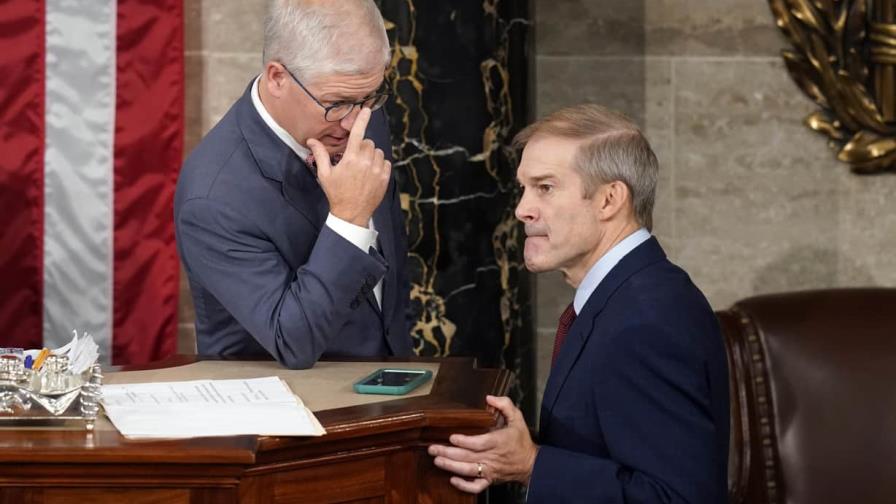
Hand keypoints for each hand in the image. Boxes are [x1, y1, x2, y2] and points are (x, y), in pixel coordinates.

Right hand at [307, 108, 390, 226]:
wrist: (352, 213)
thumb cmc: (336, 193)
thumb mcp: (325, 174)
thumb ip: (320, 154)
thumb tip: (311, 140)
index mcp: (350, 159)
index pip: (357, 134)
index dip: (361, 120)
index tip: (366, 109)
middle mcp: (365, 162)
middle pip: (367, 142)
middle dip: (360, 147)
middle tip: (353, 160)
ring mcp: (377, 170)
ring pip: (377, 151)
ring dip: (370, 155)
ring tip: (362, 168)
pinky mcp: (385, 177)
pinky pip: (385, 161)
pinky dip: (379, 164)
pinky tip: (370, 173)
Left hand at [427, 395, 538, 493]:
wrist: (531, 464)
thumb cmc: (521, 441)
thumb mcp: (518, 418)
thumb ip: (505, 405)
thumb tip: (490, 398)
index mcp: (498, 441)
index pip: (479, 443)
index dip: (464, 441)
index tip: (452, 437)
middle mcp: (492, 457)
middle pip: (467, 456)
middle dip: (448, 453)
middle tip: (433, 448)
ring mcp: (489, 470)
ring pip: (467, 470)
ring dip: (451, 466)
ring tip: (437, 461)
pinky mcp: (489, 480)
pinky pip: (476, 487)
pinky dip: (464, 486)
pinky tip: (452, 480)